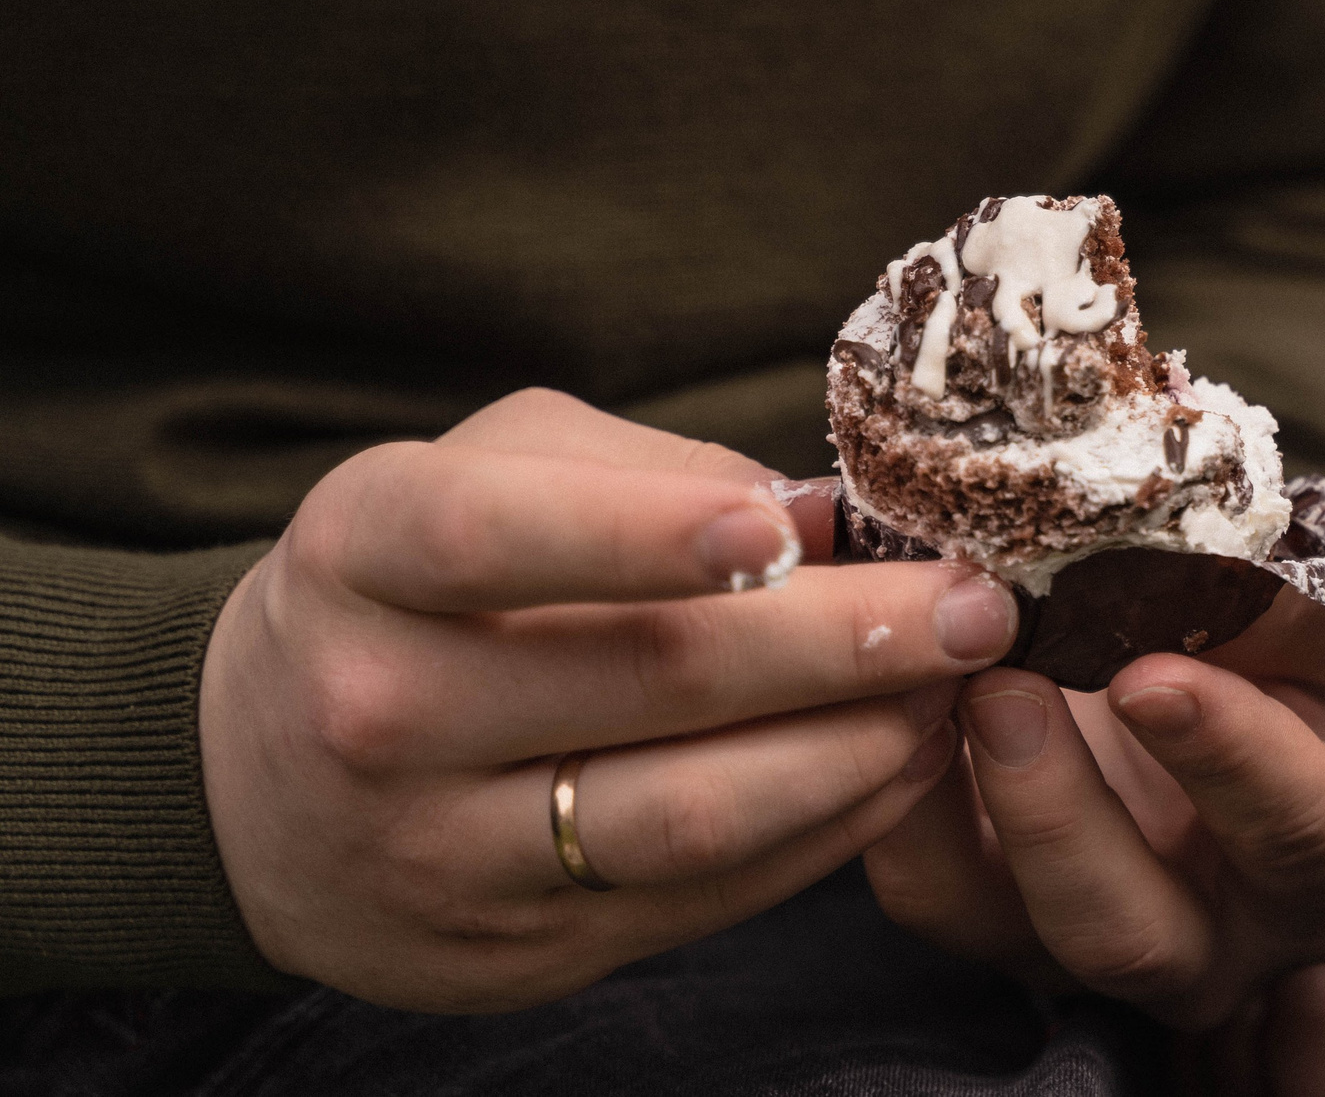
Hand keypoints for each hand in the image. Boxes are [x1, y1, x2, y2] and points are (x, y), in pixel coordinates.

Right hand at [198, 388, 1019, 1010]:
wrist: (253, 780)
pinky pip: (702, 899)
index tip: (789, 522)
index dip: (646, 531)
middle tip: (974, 603)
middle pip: (639, 682)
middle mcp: (381, 711)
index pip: (496, 538)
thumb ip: (645, 470)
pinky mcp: (512, 952)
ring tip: (957, 688)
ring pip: (684, 816)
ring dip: (855, 751)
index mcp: (362, 556)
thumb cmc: (413, 581)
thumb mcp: (485, 469)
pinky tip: (903, 764)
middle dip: (838, 643)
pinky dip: (824, 831)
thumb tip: (826, 515)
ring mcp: (440, 853)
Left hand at [862, 566, 1324, 1030]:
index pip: (1295, 829)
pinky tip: (899, 691)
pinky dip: (895, 795)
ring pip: (1003, 922)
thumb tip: (1211, 553)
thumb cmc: (1302, 669)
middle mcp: (1211, 944)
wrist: (1232, 703)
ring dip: (955, 803)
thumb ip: (1296, 599)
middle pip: (1126, 928)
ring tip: (940, 679)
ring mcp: (1087, 944)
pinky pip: (925, 884)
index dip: (1228, 756)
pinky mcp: (991, 918)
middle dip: (1057, 811)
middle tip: (1007, 686)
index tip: (1151, 673)